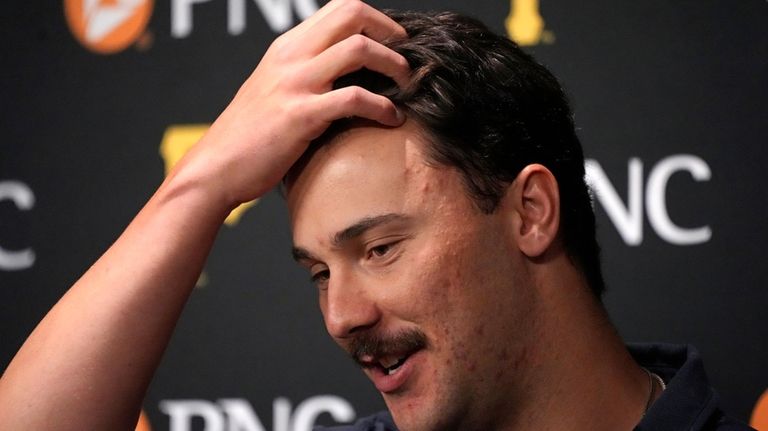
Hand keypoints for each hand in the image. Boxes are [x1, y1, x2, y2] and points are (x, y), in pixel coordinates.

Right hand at [169, 0, 409, 209]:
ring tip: (408, 85)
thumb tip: (344, 76)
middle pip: (353, 13)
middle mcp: (291, 56)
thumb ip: (305, 75)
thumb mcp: (274, 91)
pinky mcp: (300, 115)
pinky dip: (383, 107)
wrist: (216, 168)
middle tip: (408, 59)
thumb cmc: (249, 137)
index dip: (376, 20)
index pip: (340, 8)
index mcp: (287, 47)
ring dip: (394, 65)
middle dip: (391, 32)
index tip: (395, 45)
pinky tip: (392, 119)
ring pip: (359, 48)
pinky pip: (354, 99)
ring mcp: (295, 83)